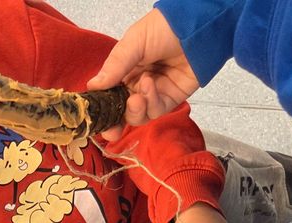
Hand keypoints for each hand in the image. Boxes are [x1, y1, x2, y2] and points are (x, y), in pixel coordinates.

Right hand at [85, 9, 198, 140]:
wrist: (199, 26)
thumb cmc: (165, 27)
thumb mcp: (134, 42)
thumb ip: (114, 66)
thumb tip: (92, 86)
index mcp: (124, 70)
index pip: (108, 96)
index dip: (101, 110)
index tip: (95, 119)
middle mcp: (136, 84)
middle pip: (121, 113)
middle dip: (116, 122)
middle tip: (112, 127)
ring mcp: (153, 93)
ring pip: (138, 116)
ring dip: (135, 110)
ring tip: (138, 96)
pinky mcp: (170, 99)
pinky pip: (156, 111)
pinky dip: (151, 103)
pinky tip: (151, 86)